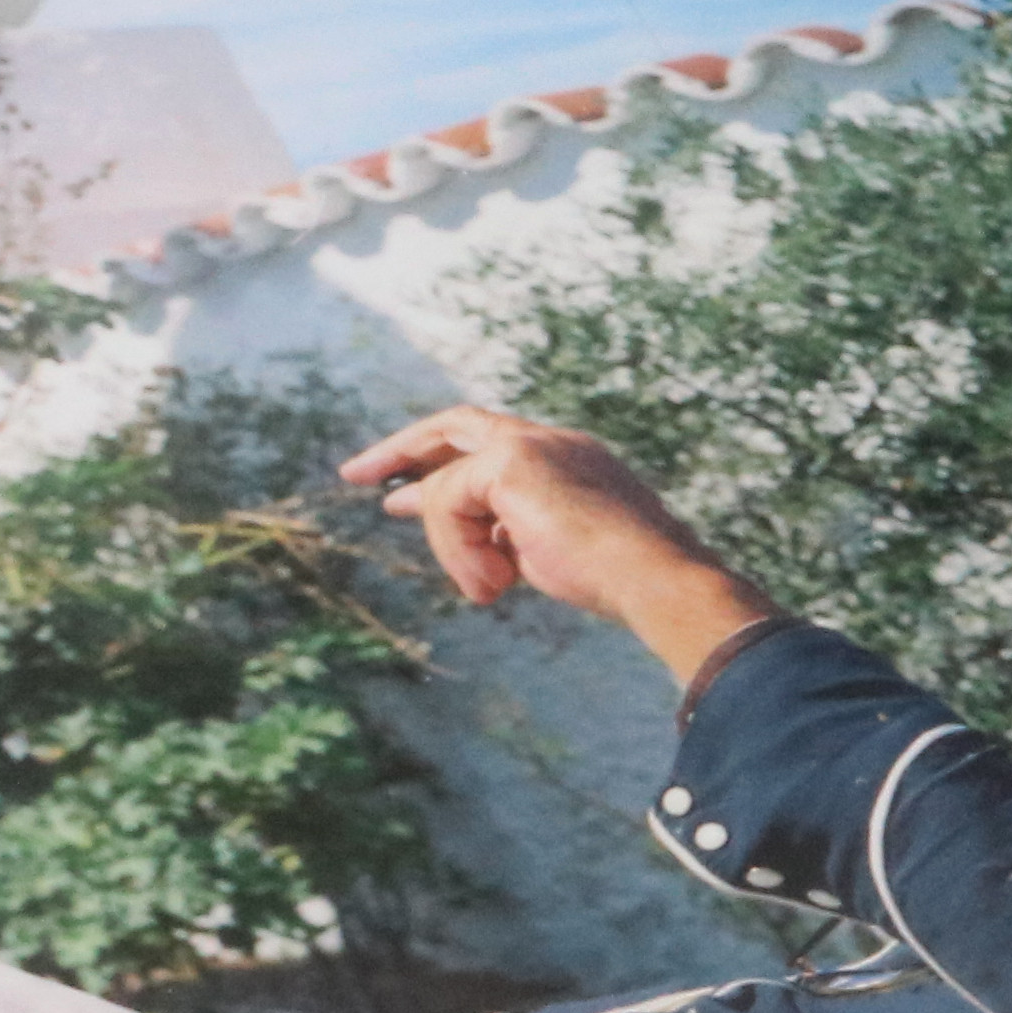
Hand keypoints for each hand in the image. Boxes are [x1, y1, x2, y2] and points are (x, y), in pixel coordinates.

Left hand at [337, 406, 781, 691]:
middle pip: (456, 424)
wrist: (656, 578)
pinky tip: (494, 585)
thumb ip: (510, 537)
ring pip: (452, 485)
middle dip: (402, 450)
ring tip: (487, 588)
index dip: (442, 467)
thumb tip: (477, 552)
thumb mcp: (552, 553)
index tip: (402, 493)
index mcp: (569, 457)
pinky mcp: (514, 463)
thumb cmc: (621, 581)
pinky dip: (461, 551)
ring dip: (454, 543)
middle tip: (355, 475)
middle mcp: (551, 440)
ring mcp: (533, 445)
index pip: (489, 446)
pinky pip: (451, 504)